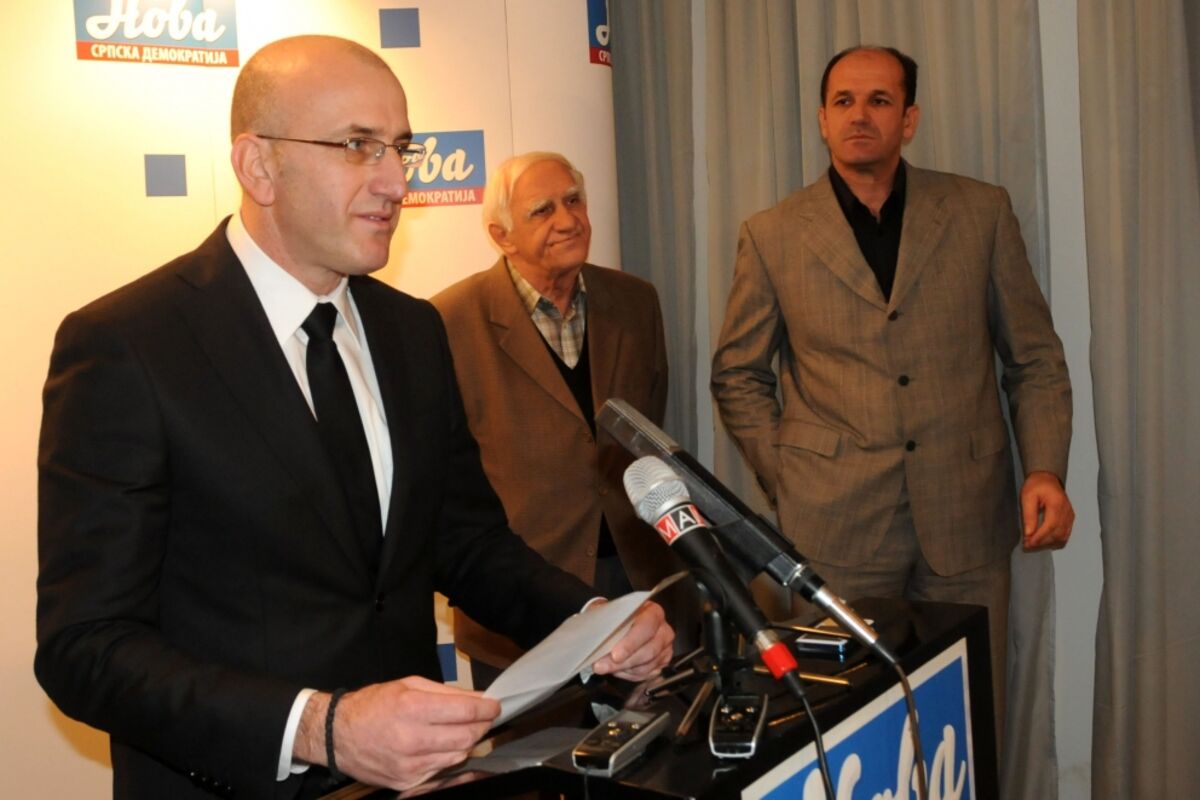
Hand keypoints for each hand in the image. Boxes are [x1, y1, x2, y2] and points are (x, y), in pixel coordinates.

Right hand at [296, 676, 498, 790]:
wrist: (337, 735)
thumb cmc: (373, 705)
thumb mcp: (409, 685)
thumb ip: (447, 692)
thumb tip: (479, 698)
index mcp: (412, 708)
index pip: (466, 711)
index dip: (487, 709)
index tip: (495, 706)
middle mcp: (412, 738)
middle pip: (467, 737)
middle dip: (481, 726)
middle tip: (482, 718)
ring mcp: (410, 765)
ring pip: (458, 755)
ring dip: (467, 742)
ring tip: (461, 730)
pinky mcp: (407, 782)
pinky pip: (442, 770)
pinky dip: (448, 757)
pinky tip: (442, 745)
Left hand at [590, 600, 674, 681]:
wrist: (617, 624)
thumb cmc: (615, 618)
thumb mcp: (608, 613)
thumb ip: (606, 625)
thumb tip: (597, 640)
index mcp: (653, 612)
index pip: (647, 627)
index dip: (631, 643)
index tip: (615, 655)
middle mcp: (663, 630)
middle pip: (649, 651)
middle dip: (624, 661)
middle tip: (602, 666)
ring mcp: (664, 648)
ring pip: (646, 666)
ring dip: (623, 669)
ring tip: (605, 666)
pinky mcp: (661, 663)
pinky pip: (646, 675)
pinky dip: (628, 674)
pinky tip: (617, 669)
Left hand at [1020, 470, 1074, 550]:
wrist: (1047, 478)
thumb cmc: (1036, 485)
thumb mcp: (1027, 497)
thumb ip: (1029, 516)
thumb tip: (1029, 534)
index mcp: (1057, 504)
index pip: (1050, 526)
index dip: (1039, 538)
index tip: (1028, 543)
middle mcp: (1067, 511)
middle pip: (1057, 534)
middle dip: (1042, 542)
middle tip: (1027, 544)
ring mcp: (1070, 516)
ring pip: (1062, 536)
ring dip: (1048, 542)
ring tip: (1033, 542)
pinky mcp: (1070, 518)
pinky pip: (1065, 534)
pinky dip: (1054, 540)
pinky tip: (1043, 539)